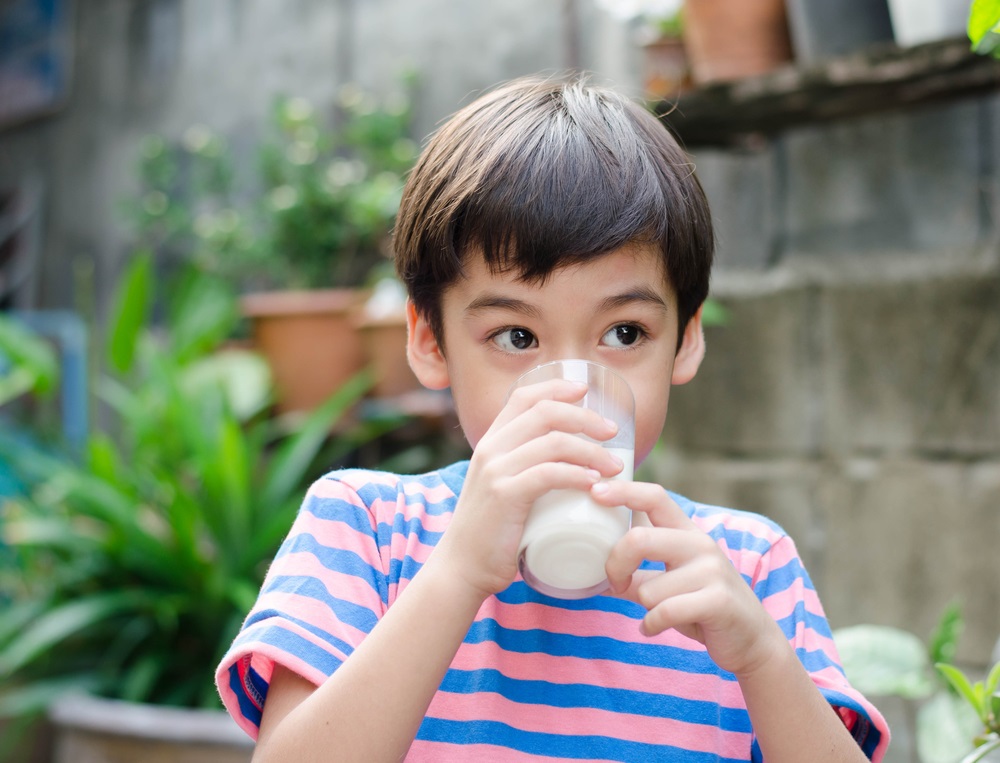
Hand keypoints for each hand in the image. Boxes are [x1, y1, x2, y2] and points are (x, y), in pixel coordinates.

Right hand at [433, 379, 623, 599]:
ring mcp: (496, 471)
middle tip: (613, 433)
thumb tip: (569, 463)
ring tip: (615, 466)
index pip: (523, 396)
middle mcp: (491, 448)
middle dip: (586, 417)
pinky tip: (595, 482)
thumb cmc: (492, 532)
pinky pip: (549, 473)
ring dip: (592, 450)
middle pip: (545, 412)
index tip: (585, 390)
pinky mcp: (505, 496)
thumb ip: (524, 469)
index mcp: (490, 441)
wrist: (461, 567)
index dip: (556, 387)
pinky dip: (578, 474)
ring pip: (553, 442)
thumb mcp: (502, 487)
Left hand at [594, 480, 785, 677]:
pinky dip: (651, 626)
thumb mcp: (668, 580)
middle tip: (616, 584)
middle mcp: (700, 544)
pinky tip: (654, 628)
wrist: (751, 640)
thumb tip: (594, 566)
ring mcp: (712, 570)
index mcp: (686, 532)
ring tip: (662, 613)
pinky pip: (663, 612)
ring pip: (648, 589)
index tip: (595, 492)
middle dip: (615, 566)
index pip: (654, 497)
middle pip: (639, 539)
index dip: (623, 491)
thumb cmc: (699, 606)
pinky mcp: (718, 600)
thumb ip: (636, 568)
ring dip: (645, 609)